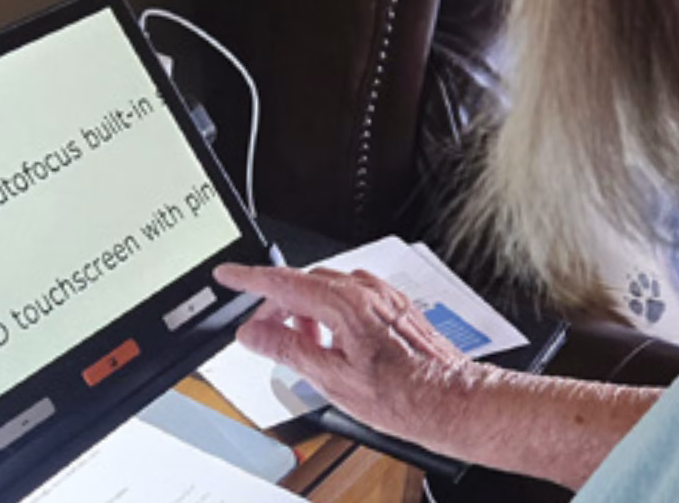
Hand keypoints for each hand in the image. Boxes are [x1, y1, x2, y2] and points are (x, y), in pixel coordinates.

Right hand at [213, 262, 477, 451]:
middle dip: (275, 307)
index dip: (248, 279)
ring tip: (300, 348)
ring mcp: (380, 295)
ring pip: (324, 290)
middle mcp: (363, 290)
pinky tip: (330, 342)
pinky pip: (347, 297)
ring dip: (303, 312)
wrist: (452, 401)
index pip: (283, 282)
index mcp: (344, 304)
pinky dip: (328, 314)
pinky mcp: (391, 304)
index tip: (226, 276)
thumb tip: (254, 334)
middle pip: (302, 284)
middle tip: (260, 336)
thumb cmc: (404, 397)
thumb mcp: (332, 380)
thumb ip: (288, 350)